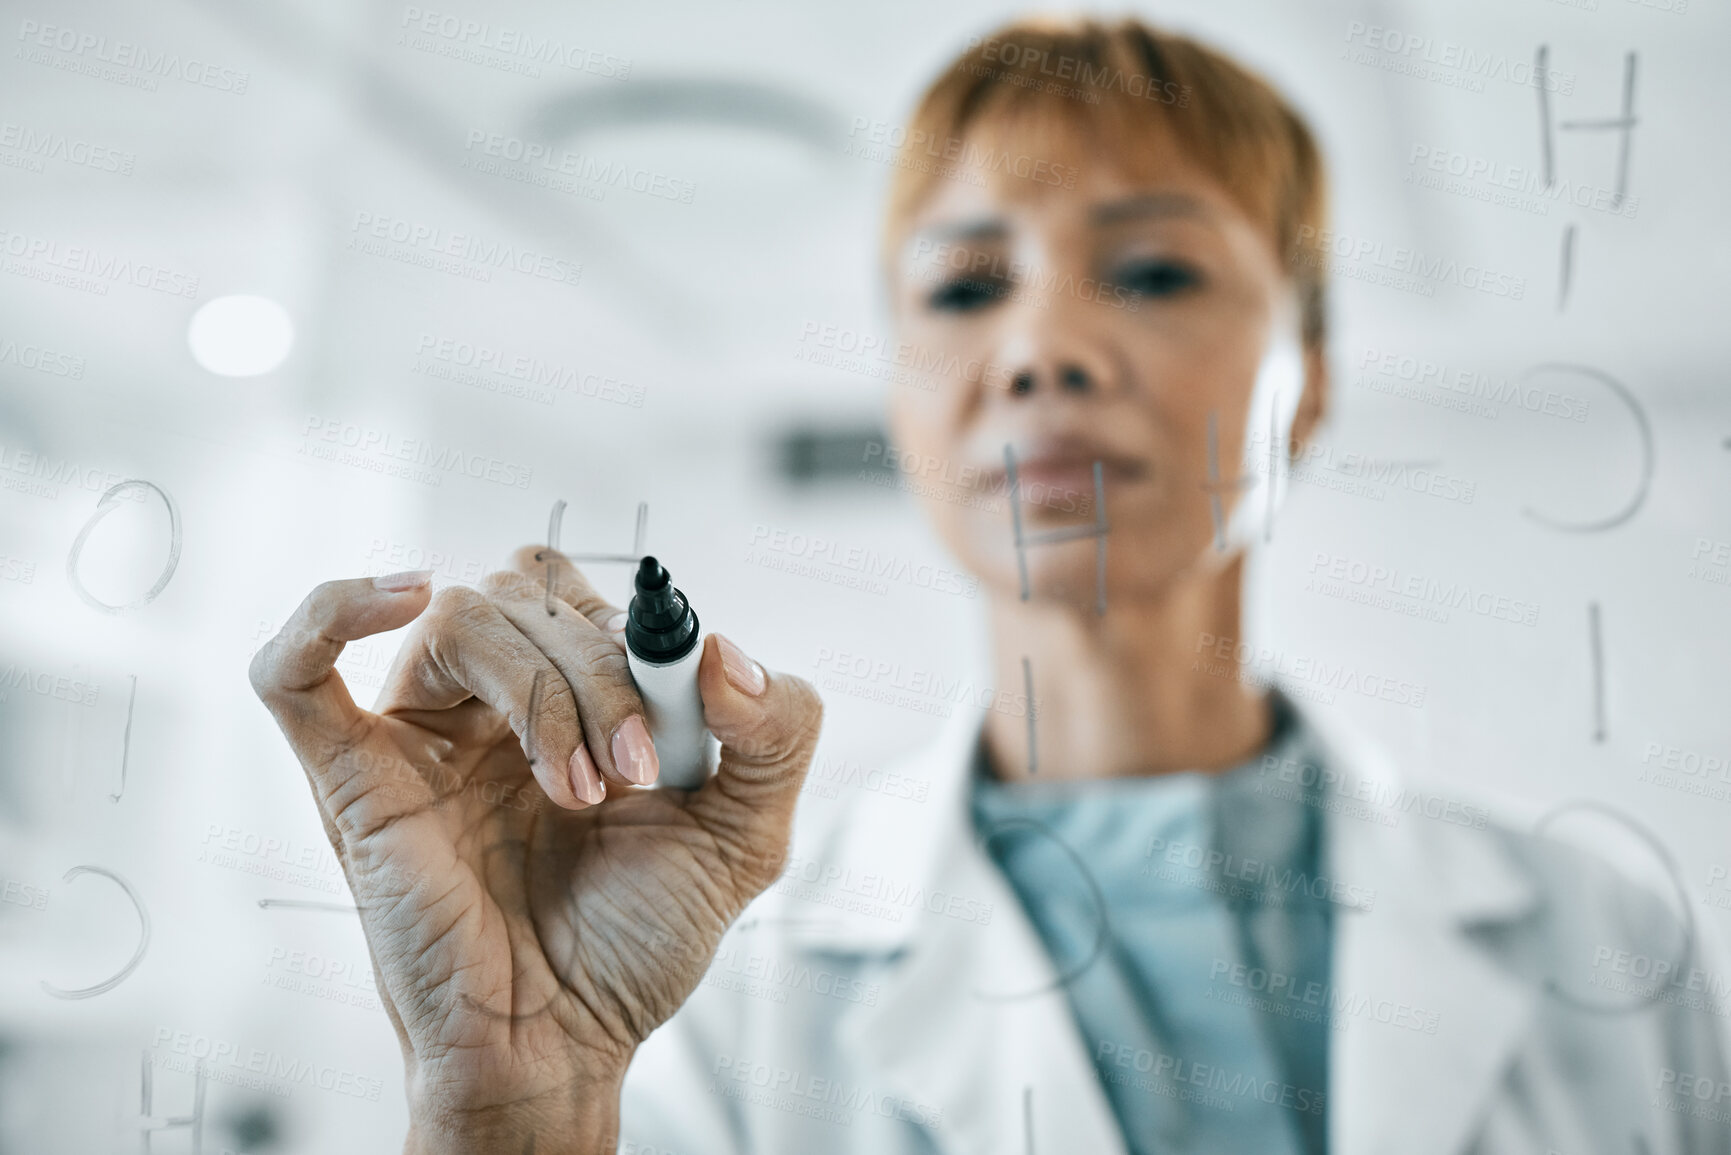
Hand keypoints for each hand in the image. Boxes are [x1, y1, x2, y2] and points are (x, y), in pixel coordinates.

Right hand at [248, 546, 822, 1153]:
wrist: (565, 1045)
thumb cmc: (636, 944)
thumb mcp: (747, 833)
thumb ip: (781, 728)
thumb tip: (721, 646)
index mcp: (567, 695)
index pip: (584, 594)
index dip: (637, 635)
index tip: (682, 721)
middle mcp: (486, 703)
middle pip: (525, 593)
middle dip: (600, 673)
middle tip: (635, 774)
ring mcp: (417, 736)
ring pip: (459, 618)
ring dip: (538, 690)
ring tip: (578, 790)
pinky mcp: (352, 783)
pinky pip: (296, 672)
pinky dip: (332, 609)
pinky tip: (402, 595)